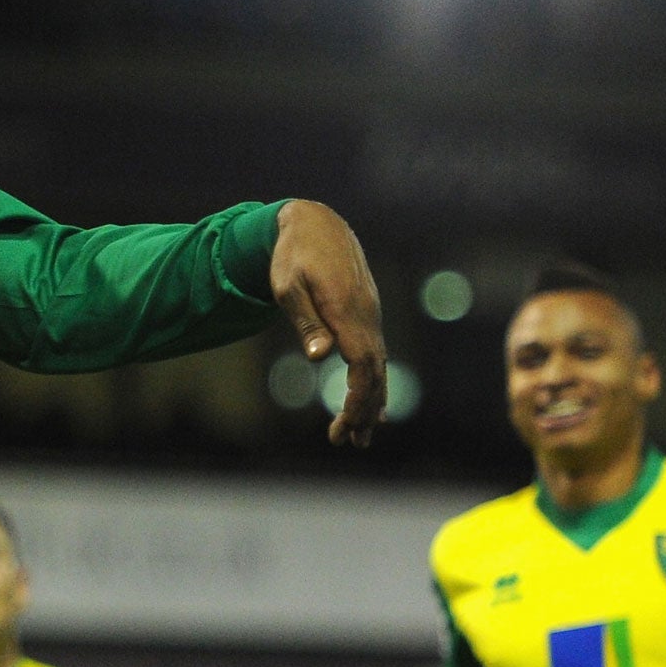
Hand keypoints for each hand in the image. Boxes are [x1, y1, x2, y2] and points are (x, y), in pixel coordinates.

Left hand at [270, 200, 386, 447]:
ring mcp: (370, 314)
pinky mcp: (366, 314)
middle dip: (363, 410)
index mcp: (348, 311)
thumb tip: (320, 356)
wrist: (315, 223)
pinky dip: (373, 382)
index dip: (357, 398)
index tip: (345, 425)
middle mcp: (366, 315)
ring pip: (377, 366)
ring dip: (369, 402)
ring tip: (359, 436)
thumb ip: (305, 321)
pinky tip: (372, 405)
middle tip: (348, 443)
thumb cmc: (293, 255)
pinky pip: (374, 354)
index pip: (363, 365)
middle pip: (374, 372)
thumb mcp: (288, 286)